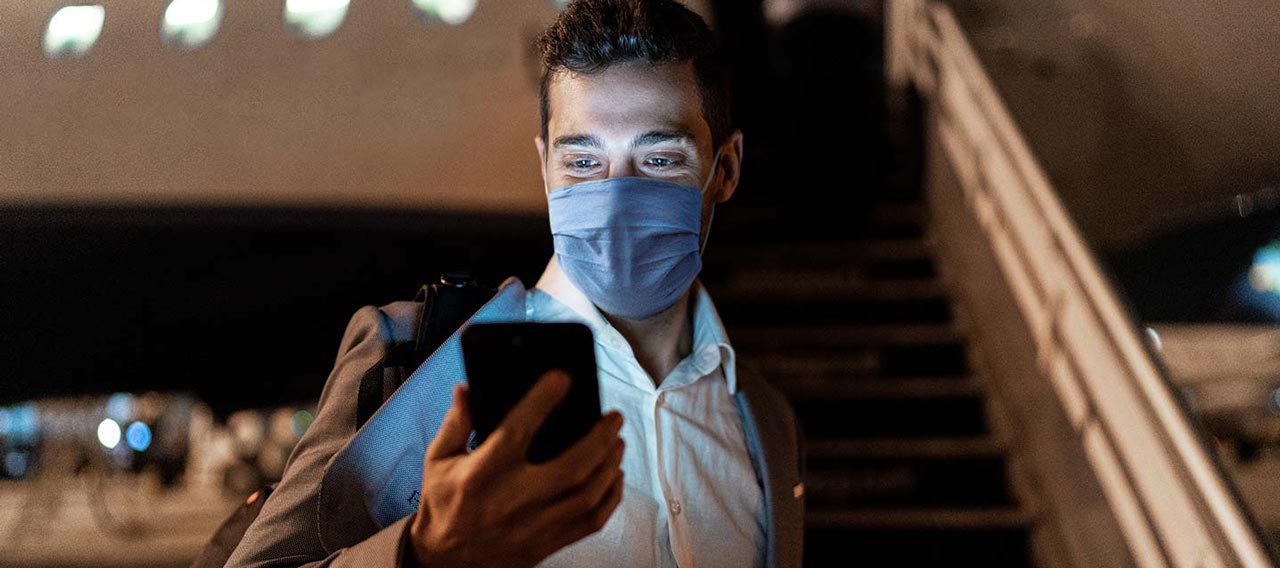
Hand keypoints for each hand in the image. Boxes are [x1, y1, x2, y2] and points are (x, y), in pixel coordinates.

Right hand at [407, 370, 624, 567]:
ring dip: (610, 465)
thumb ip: (455, 423)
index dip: (542, 401)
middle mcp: (512, 500)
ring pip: (587, 495)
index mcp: (483, 474)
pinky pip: (590, 522)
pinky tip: (615, 477)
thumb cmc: (444, 504)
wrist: (444, 561)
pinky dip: (611, 498)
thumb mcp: (438, 460)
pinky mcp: (546, 544)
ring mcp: (533, 526)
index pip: (517, 430)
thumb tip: (467, 389)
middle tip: (614, 416)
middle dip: (600, 438)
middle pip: (571, 467)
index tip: (562, 378)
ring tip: (618, 442)